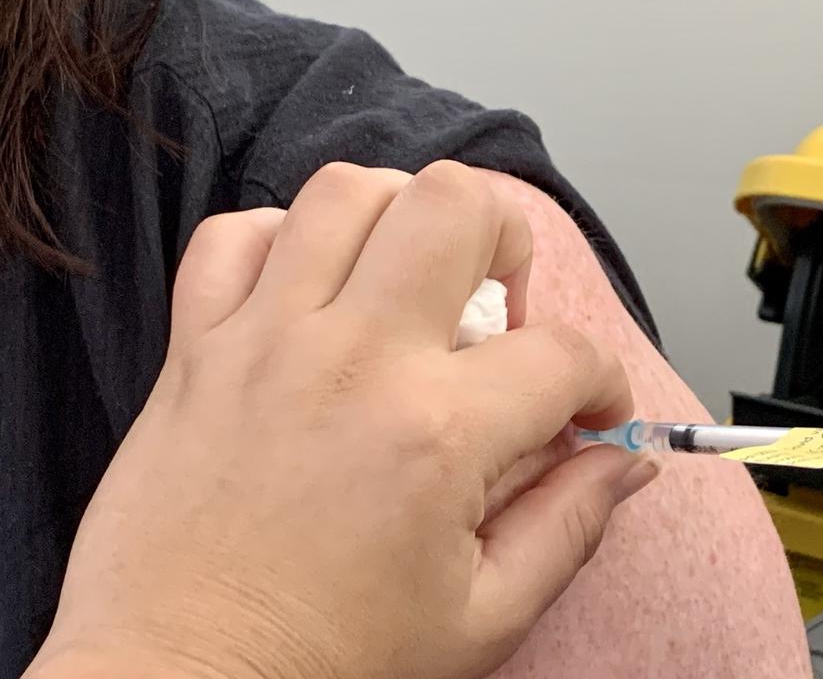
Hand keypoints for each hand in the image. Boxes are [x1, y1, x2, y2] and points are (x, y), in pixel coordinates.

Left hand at [25, 161, 659, 678]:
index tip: (589, 414)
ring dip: (401, 218)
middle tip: (504, 303)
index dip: (602, 382)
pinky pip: (232, 236)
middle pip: (457, 205)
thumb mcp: (481, 618)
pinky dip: (280, 240)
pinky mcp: (196, 350)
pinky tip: (309, 292)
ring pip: (346, 191)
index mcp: (437, 434)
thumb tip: (625, 464)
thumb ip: (570, 527)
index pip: (563, 354)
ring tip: (413, 279)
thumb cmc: (319, 664)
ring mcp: (267, 342)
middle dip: (510, 237)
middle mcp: (355, 360)